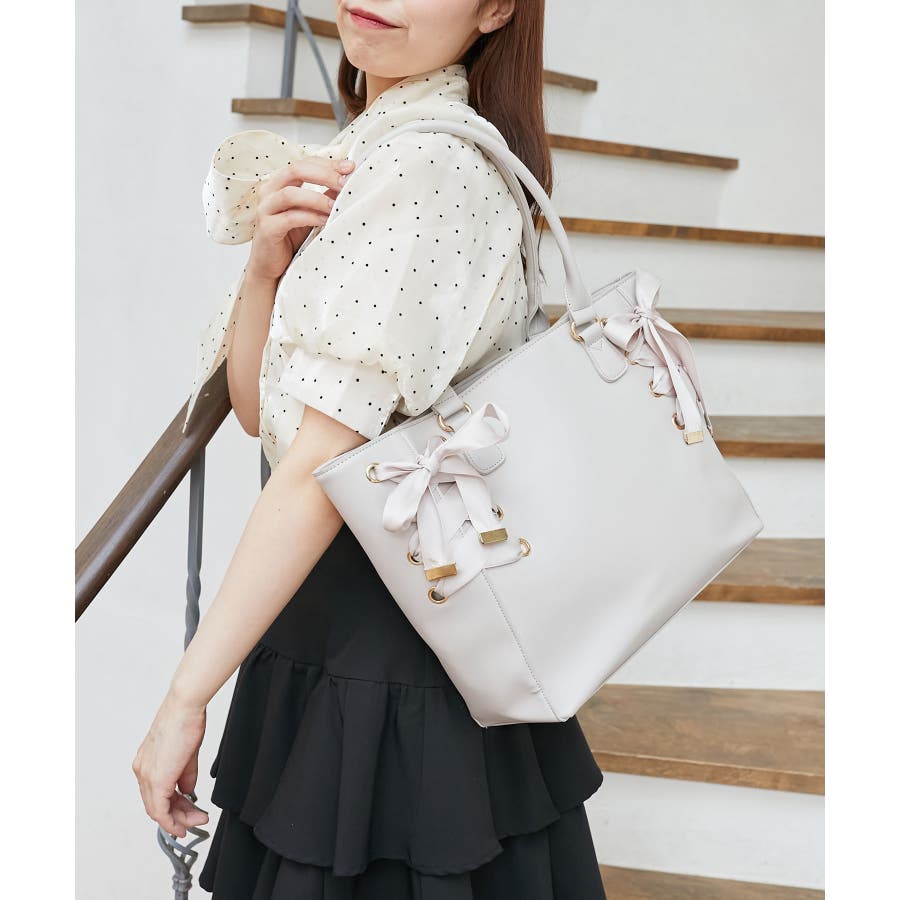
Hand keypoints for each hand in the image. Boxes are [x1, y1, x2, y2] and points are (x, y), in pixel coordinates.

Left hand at [132, 691, 209, 838]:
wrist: (185, 707)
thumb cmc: (186, 720)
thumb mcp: (187, 753)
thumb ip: (185, 774)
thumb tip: (187, 790)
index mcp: (146, 763)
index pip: (156, 793)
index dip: (173, 806)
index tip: (186, 812)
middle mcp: (142, 771)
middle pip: (156, 805)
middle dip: (179, 816)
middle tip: (196, 819)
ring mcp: (146, 776)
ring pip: (158, 810)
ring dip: (180, 819)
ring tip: (198, 820)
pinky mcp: (156, 779)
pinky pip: (160, 810)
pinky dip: (172, 820)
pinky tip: (185, 824)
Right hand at [245, 155, 355, 282]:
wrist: (270, 266)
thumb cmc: (290, 237)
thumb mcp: (311, 213)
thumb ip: (325, 197)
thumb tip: (347, 183)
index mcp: (280, 182)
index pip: (304, 163)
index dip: (327, 163)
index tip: (349, 167)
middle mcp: (269, 190)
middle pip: (296, 169)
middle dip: (325, 174)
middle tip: (345, 182)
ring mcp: (265, 209)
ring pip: (291, 193)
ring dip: (318, 198)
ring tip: (336, 205)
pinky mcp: (266, 228)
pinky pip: (290, 217)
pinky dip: (310, 217)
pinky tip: (325, 220)